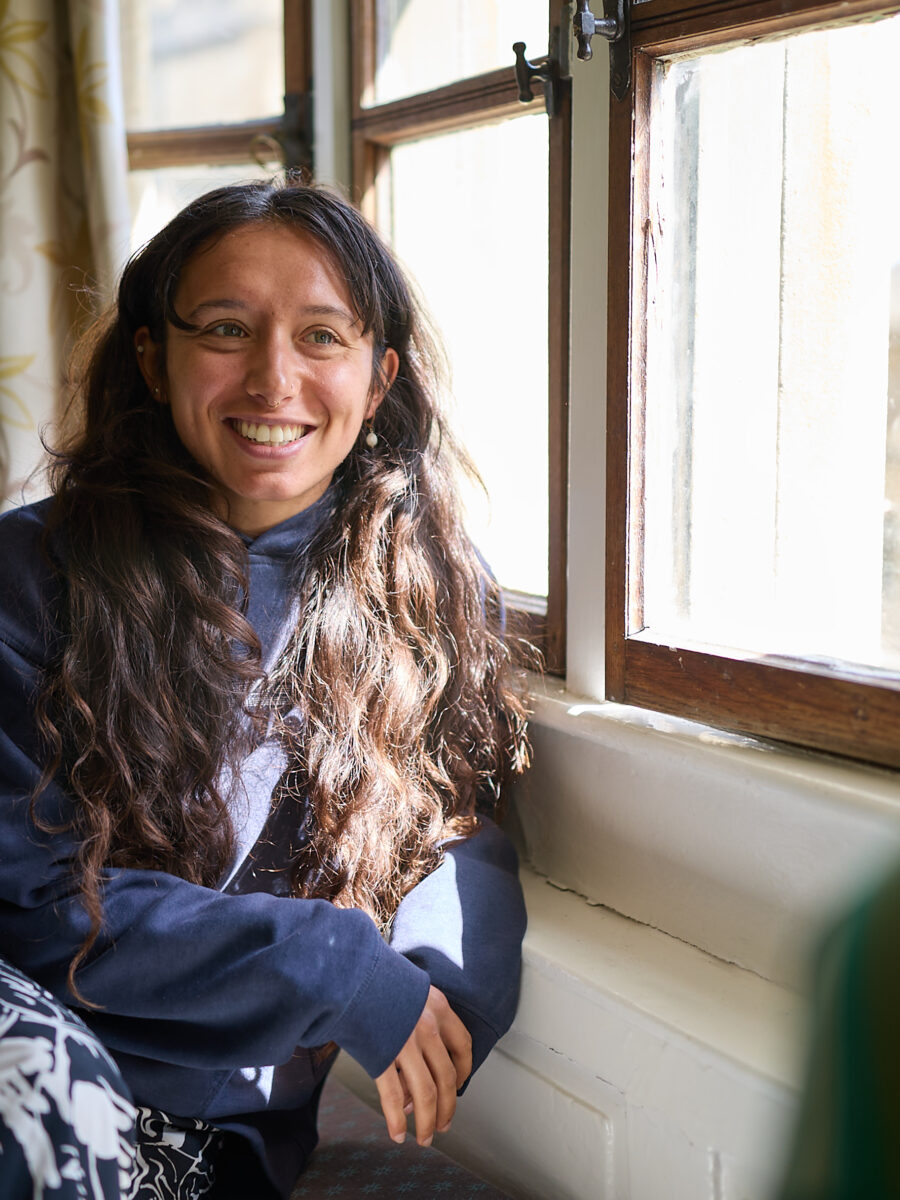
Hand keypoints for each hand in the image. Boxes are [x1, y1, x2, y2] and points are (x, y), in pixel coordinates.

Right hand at [374, 985, 471, 1146]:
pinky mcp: (382, 1055)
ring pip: (426, 1094)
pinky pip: (394, 1096)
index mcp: (439, 1008)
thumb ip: (420, 1020)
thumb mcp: (410, 992)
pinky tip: (397, 1134)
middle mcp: (428, 1026)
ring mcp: (406, 1042)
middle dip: (447, 1108)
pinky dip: (396, 1120)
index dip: (464, 1071)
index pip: (463, 1046)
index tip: (459, 1086)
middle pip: (447, 1078)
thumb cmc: (377, 980)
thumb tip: (417, 1062)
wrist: (348, 971)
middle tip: (443, 1125)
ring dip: (427, 1122)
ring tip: (424, 1137)